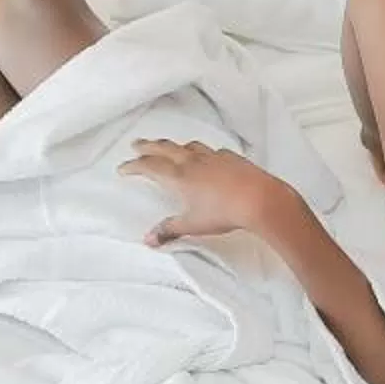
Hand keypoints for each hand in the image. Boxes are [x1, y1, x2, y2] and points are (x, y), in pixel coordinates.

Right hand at [118, 138, 287, 247]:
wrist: (260, 200)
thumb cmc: (225, 212)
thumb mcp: (193, 224)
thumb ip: (170, 229)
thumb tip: (150, 239)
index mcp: (180, 177)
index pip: (149, 166)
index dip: (134, 166)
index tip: (124, 168)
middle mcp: (194, 162)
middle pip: (165, 148)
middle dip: (148, 146)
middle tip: (137, 144)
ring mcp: (214, 157)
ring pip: (188, 146)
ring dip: (175, 146)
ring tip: (170, 148)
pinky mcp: (232, 158)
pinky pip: (212, 151)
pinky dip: (203, 152)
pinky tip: (207, 157)